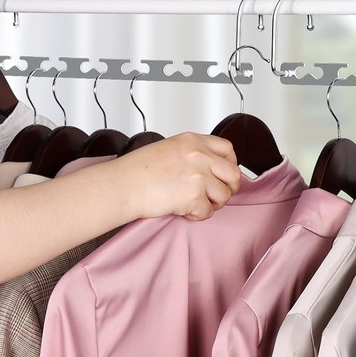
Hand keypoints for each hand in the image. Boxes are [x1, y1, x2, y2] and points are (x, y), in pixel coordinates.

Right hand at [100, 132, 240, 220]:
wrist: (122, 185)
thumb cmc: (137, 170)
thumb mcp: (169, 148)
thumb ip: (192, 154)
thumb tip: (210, 167)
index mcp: (193, 141)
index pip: (227, 149)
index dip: (231, 164)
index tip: (225, 174)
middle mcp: (199, 156)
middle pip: (233, 174)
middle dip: (229, 188)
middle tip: (217, 195)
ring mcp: (199, 176)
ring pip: (224, 195)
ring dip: (213, 203)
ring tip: (196, 204)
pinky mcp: (194, 197)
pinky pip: (208, 212)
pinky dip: (198, 215)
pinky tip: (185, 211)